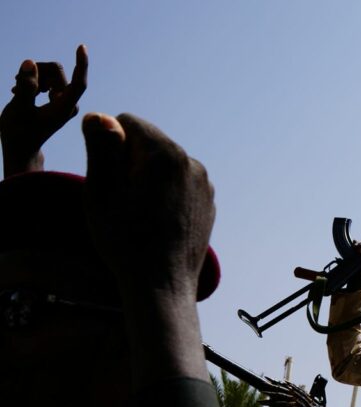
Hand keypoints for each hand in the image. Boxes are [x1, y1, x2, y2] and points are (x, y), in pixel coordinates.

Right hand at [1, 45, 87, 176]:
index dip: (81, 64)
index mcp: (64, 108)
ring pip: (52, 73)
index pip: (78, 83)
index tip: (82, 47)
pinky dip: (34, 81)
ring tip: (16, 89)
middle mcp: (69, 104)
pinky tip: (18, 90)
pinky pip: (49, 79)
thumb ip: (26, 86)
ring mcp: (65, 102)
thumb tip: (30, 62)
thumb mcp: (18, 108)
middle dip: (36, 72)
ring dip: (33, 76)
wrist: (20, 147)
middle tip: (16, 84)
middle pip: (57, 71)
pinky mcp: (59, 100)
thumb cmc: (18, 132)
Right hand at [81, 113, 212, 298]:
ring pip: (164, 163)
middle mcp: (192, 163)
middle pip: (149, 142)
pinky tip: (157, 221)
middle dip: (131, 160)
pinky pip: (179, 183)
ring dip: (148, 177)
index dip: (110, 147)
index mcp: (166, 155)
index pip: (127, 121)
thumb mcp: (101, 192)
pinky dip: (165, 192)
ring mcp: (204, 183)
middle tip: (123, 200)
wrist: (162, 285)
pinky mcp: (208, 201)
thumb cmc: (126, 240)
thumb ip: (102, 148)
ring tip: (140, 213)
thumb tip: (99, 115)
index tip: (110, 180)